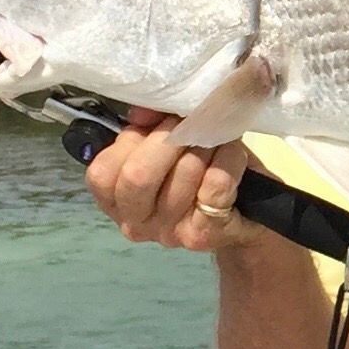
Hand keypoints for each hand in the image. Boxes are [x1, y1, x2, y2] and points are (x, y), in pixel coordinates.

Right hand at [83, 106, 260, 253]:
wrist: (246, 213)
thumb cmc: (197, 170)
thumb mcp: (166, 143)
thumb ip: (148, 124)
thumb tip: (142, 113)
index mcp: (115, 200)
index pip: (103, 172)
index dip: (133, 138)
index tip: (160, 124)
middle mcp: (135, 222)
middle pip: (137, 175)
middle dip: (168, 139)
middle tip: (189, 126)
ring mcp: (168, 234)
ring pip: (183, 173)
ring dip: (204, 145)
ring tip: (215, 139)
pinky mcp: (204, 235)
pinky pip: (215, 185)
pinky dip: (228, 159)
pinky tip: (232, 154)